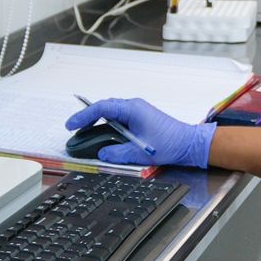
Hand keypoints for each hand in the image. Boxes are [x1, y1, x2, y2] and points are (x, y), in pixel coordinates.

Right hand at [64, 97, 216, 167]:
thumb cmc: (170, 144)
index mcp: (133, 109)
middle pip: (104, 107)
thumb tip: (102, 154)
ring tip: (84, 132)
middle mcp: (134, 107)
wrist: (189, 143)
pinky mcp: (141, 118)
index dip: (84, 116)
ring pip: (111, 112)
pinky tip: (103, 134)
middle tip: (73, 128)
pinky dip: (107, 124)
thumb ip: (118, 153)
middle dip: (87, 117)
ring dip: (97, 120)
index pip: (102, 108)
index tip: (72, 125)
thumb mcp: (141, 152)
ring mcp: (138, 112)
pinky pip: (118, 117)